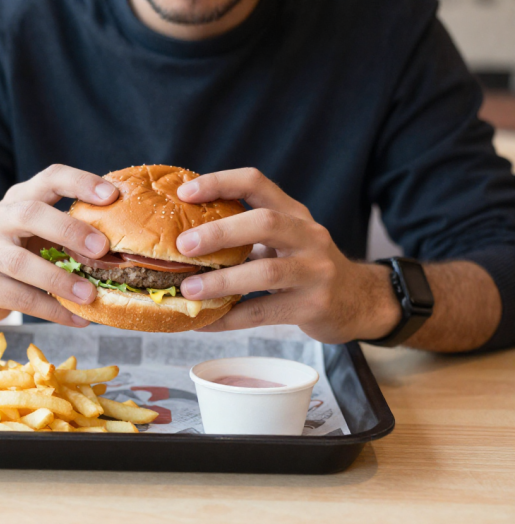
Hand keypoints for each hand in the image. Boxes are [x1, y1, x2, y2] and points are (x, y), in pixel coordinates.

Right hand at [0, 164, 117, 326]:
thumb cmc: (25, 251)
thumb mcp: (45, 232)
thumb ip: (76, 229)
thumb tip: (132, 242)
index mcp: (21, 197)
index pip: (50, 178)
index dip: (80, 183)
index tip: (112, 196)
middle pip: (30, 214)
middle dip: (69, 230)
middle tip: (101, 249)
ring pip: (19, 262)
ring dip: (59, 279)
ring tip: (90, 295)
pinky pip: (19, 298)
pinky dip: (53, 310)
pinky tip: (78, 319)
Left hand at [175, 168, 401, 342]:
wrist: (358, 301)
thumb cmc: (306, 267)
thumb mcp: (285, 240)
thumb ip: (246, 235)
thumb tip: (182, 239)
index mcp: (294, 213)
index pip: (256, 182)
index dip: (219, 182)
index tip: (184, 193)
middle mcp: (308, 236)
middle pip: (265, 223)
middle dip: (220, 232)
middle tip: (184, 245)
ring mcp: (315, 271)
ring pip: (266, 272)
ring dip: (222, 281)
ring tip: (188, 290)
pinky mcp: (313, 306)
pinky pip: (264, 312)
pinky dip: (230, 318)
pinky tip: (205, 322)